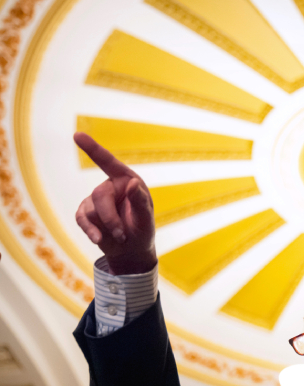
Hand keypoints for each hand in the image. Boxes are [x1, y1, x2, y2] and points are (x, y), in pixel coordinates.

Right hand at [74, 132, 156, 274]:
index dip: (92, 149)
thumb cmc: (143, 230)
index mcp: (128, 181)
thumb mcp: (146, 218)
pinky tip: (98, 239)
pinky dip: (90, 230)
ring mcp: (97, 199)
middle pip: (100, 195)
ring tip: (120, 237)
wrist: (132, 250)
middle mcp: (112, 186)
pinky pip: (81, 218)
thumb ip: (140, 202)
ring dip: (105, 225)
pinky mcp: (87, 213)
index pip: (108, 162)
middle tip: (122, 234)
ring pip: (91, 209)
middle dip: (110, 217)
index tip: (77, 135)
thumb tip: (133, 183)